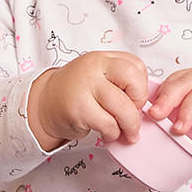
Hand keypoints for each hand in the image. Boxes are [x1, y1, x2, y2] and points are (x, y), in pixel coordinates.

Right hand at [26, 51, 149, 148]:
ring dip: (128, 126)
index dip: (141, 87)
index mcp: (103, 58)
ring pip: (123, 108)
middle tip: (133, 116)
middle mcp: (94, 68)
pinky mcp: (78, 109)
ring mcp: (85, 87)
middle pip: (133, 81)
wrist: (44, 104)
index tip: (134, 100)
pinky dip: (113, 133)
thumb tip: (147, 104)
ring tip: (124, 131)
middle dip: (139, 104)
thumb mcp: (99, 77)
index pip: (136, 66)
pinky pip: (108, 124)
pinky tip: (107, 133)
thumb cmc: (77, 92)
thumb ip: (121, 82)